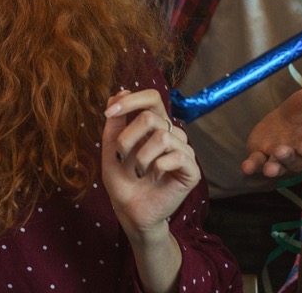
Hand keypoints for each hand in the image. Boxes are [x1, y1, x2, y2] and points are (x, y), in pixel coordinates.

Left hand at [102, 90, 198, 236]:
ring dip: (141, 157)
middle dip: (127, 137)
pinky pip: (176, 156)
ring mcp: (184, 151)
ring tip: (138, 171)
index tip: (109, 113)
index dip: (131, 100)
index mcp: (155, 124)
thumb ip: (115, 120)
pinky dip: (157, 167)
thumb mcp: (111, 146)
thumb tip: (121, 92)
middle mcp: (172, 134)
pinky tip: (154, 177)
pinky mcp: (192, 170)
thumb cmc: (122, 179)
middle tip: (121, 156)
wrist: (130, 210)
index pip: (152, 97)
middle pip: (150, 117)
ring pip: (162, 136)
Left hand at [242, 86, 301, 177]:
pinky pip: (257, 163)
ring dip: (273, 168)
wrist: (289, 114)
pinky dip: (252, 166)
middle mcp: (299, 155)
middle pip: (295, 162)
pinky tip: (246, 168)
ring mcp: (279, 157)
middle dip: (288, 158)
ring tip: (268, 169)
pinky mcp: (261, 154)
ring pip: (277, 166)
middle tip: (282, 152)